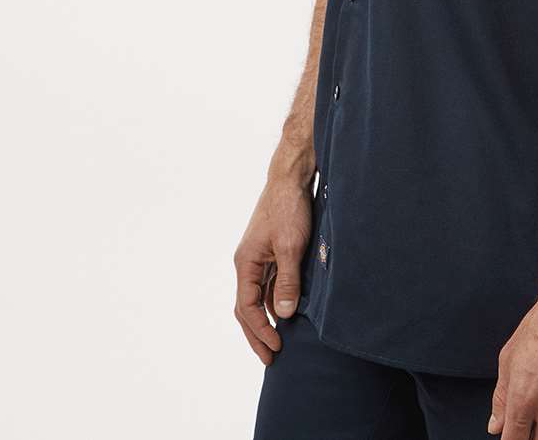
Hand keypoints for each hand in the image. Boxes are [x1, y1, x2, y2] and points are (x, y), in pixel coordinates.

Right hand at [233, 176, 311, 364]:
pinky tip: (287, 312)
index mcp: (245, 263)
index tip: (274, 348)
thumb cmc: (289, 208)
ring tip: (279, 341)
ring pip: (258, 296)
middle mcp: (248, 263)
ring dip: (267, 319)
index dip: (259, 331)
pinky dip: (275, 301)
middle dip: (257, 334)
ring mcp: (258, 258)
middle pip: (247, 307)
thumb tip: (283, 315)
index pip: (247, 308)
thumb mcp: (291, 247)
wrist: (291, 179)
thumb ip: (287, 281)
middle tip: (271, 358)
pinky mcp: (270, 252)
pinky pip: (269, 284)